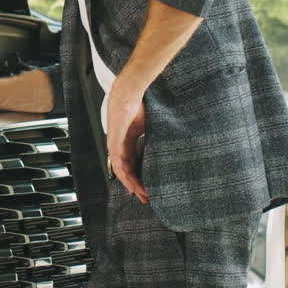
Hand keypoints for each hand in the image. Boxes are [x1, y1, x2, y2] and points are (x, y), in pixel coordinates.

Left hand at [106, 80, 149, 203]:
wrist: (133, 90)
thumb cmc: (142, 103)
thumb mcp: (150, 126)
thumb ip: (155, 138)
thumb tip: (173, 145)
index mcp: (128, 139)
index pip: (133, 163)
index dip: (140, 176)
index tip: (148, 187)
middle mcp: (120, 143)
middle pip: (126, 170)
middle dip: (136, 186)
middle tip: (146, 198)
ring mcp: (115, 143)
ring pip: (121, 170)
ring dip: (132, 184)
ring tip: (142, 195)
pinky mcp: (114, 141)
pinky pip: (118, 163)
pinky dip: (125, 175)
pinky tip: (132, 185)